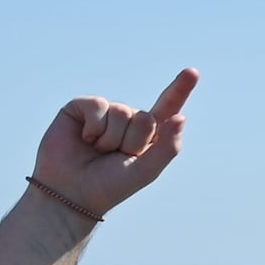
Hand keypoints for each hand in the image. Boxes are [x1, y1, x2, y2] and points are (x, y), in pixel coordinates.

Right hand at [26, 72, 198, 218]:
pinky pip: (98, 105)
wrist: (72, 192)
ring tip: (98, 151)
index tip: (192, 72)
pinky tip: (84, 139)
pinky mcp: (81, 107)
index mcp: (149, 134)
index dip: (180, 89)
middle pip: (146, 118)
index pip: (167, 108)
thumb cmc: (110, 184)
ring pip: (122, 111)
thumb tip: (180, 117)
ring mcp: (105, 112)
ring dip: (111, 138)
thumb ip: (168, 146)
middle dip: (133, 142)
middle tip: (116, 156)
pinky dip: (94, 126)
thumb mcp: (146, 171)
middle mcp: (128, 119)